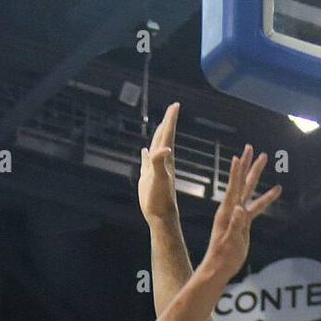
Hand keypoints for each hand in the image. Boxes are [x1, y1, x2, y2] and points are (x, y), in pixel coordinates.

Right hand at [139, 103, 180, 221]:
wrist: (161, 216)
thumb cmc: (161, 200)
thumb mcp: (159, 179)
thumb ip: (159, 163)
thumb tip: (164, 149)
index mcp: (166, 159)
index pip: (168, 135)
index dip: (171, 120)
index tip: (176, 105)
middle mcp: (162, 162)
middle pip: (165, 137)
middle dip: (168, 122)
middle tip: (172, 108)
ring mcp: (156, 169)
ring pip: (157, 147)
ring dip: (158, 135)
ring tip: (160, 124)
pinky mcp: (149, 177)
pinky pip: (148, 161)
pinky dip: (147, 153)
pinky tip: (145, 150)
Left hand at [199, 144, 281, 281]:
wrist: (219, 268)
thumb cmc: (223, 257)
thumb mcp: (230, 241)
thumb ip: (235, 225)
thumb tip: (240, 208)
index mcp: (227, 212)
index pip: (233, 188)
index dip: (237, 172)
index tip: (239, 156)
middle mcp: (232, 210)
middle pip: (242, 183)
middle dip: (248, 166)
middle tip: (252, 148)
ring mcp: (238, 215)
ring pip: (249, 191)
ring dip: (257, 176)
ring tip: (264, 160)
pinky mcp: (244, 223)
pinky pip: (256, 207)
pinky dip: (266, 198)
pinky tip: (275, 191)